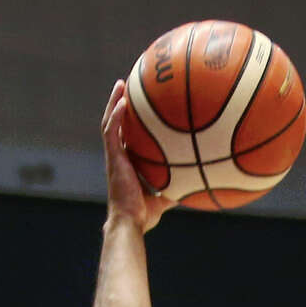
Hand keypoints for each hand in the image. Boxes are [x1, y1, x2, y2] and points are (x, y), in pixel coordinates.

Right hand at [101, 79, 171, 232]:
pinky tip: (123, 102)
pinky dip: (116, 116)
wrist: (131, 222)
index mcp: (128, 163)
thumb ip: (176, 190)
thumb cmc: (144, 215)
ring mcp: (114, 156)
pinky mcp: (112, 158)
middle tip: (128, 86)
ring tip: (121, 84)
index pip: (128, 137)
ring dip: (114, 102)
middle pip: (117, 124)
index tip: (138, 107)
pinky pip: (111, 132)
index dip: (130, 122)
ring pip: (110, 122)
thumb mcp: (165, 199)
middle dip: (120, 104)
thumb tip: (195, 188)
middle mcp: (119, 156)